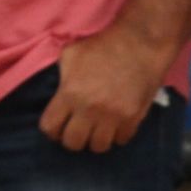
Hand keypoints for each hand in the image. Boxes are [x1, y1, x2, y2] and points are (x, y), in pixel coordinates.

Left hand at [38, 25, 171, 152]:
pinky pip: (121, 140)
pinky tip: (115, 125)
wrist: (140, 43)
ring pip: (98, 147)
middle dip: (72, 139)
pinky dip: (117, 135)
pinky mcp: (133, 118)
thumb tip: (59, 94)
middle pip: (73, 143)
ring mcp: (113, 116)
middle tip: (77, 130)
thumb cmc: (103, 46)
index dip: (51, 130)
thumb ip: (61, 77)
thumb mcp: (71, 55)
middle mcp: (90, 109)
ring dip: (95, 139)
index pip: (50, 127)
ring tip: (97, 129)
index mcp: (70, 93)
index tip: (57, 127)